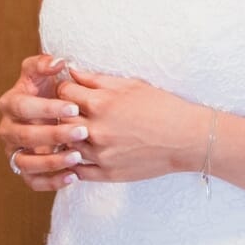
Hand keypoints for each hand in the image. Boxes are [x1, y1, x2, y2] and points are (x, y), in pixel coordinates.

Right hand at [0, 54, 90, 190]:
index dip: (47, 108)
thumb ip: (45, 64)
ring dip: (52, 161)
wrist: (50, 111)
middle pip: (26, 136)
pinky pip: (34, 181)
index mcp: (9, 103)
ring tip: (77, 157)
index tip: (74, 108)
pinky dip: (52, 181)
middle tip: (83, 132)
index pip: (23, 107)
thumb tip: (57, 61)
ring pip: (27, 162)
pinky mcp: (24, 170)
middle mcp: (7, 129)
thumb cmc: (47, 88)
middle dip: (55, 134)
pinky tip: (73, 176)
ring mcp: (14, 151)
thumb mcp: (43, 72)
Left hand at [56, 67, 208, 182]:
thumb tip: (72, 71)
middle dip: (60, 114)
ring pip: (65, 145)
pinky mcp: (106, 173)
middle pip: (59, 119)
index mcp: (101, 103)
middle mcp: (96, 129)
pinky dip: (73, 162)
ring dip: (66, 138)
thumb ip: (97, 79)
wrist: (185, 138)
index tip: (70, 92)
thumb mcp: (130, 85)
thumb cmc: (161, 106)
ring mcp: (100, 154)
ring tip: (74, 132)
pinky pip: (76, 170)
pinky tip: (78, 154)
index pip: (63, 93)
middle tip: (68, 112)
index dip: (64, 90)